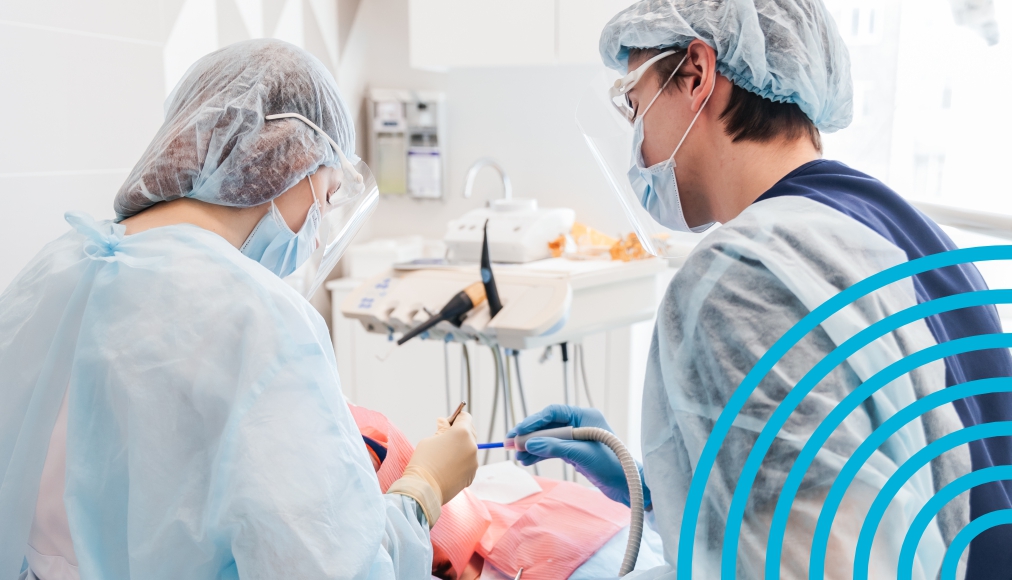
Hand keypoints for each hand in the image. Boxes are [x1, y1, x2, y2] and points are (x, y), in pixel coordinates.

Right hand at [389, 412, 477, 526]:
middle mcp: (472, 446)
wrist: (424, 489)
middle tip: (444, 439)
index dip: (455, 419)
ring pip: (469, 449)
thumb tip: (444, 422)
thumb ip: (441, 429)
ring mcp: (474, 462)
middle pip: (470, 432)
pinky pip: (468, 463)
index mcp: (462, 433)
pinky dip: (461, 462)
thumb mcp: (429, 440)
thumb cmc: (423, 461)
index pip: (465, 417)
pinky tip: (447, 468)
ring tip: (444, 456)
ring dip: (460, 448)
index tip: (446, 425)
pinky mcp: (472, 475)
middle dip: (459, 433)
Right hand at [508, 405, 649, 507]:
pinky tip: (528, 460)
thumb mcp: (582, 454)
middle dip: (528, 435)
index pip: (553, 413)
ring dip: (532, 446)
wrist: (627, 485)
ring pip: (548, 438)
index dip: (533, 421)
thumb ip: (555, 447)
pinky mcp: (575, 451)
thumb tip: (529, 443)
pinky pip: (552, 448)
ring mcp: (577, 438)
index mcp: (585, 416)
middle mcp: (580, 423)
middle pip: (547, 425)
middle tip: (509, 444)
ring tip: (518, 457)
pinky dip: (540, 454)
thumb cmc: (611, 466)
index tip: (517, 432)